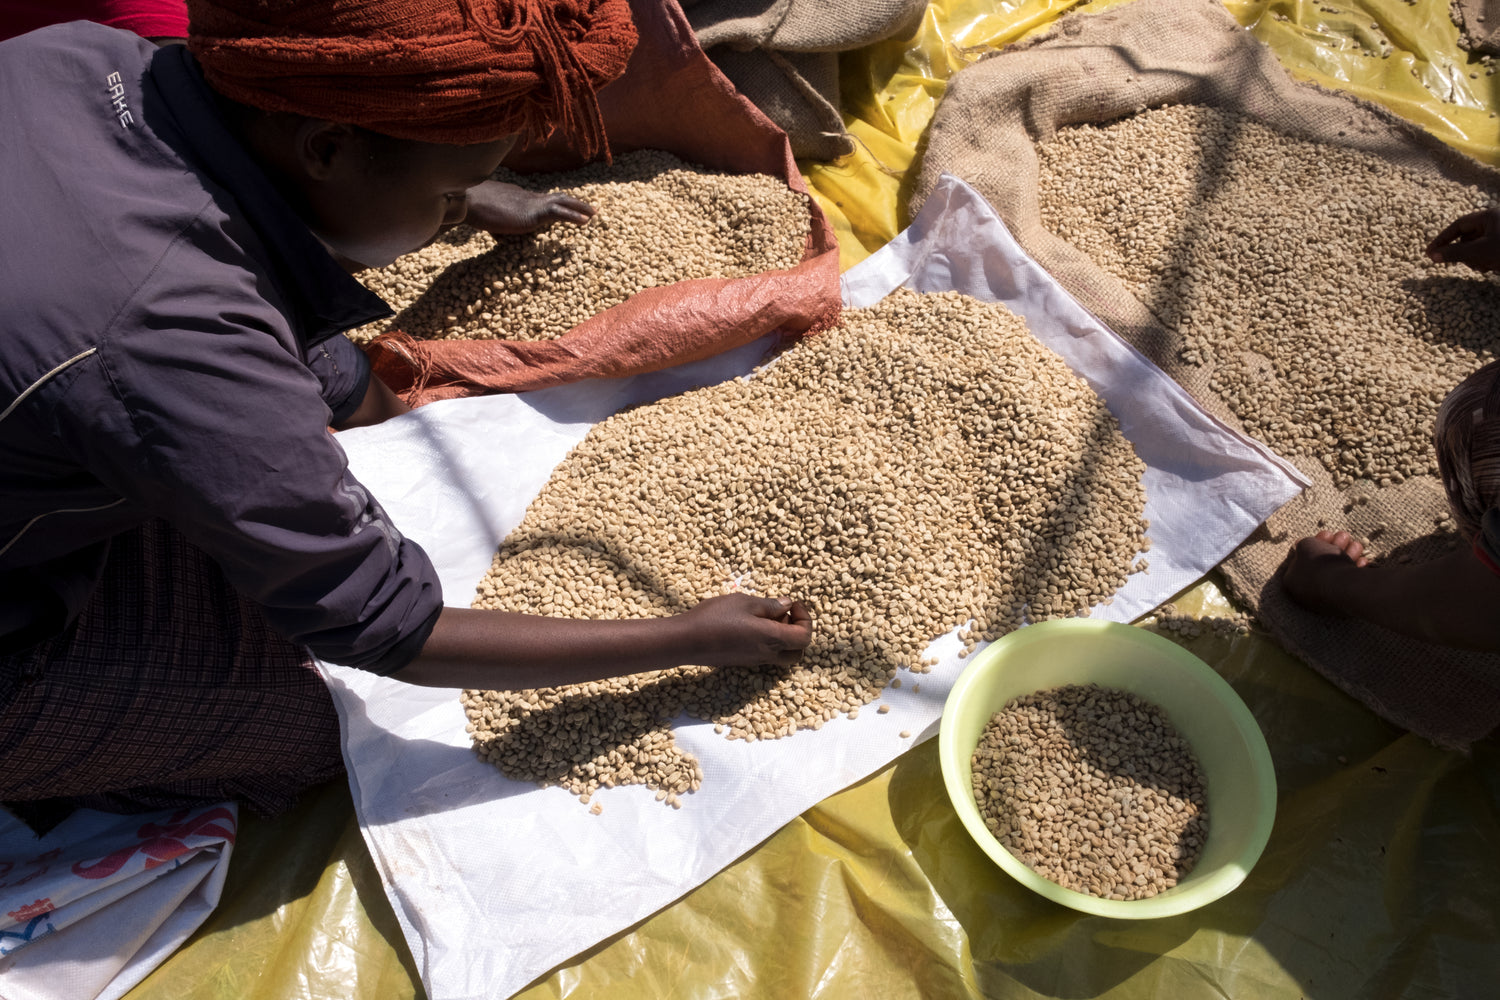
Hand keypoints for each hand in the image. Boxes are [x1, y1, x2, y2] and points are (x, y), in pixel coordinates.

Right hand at [461, 180, 594, 235]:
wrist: (469, 201)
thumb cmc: (475, 210)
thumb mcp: (490, 221)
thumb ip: (499, 227)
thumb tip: (498, 237)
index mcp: (520, 200)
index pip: (544, 201)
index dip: (558, 204)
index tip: (569, 207)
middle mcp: (529, 198)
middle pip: (557, 198)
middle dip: (575, 203)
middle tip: (591, 208)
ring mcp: (532, 203)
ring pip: (562, 202)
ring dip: (580, 207)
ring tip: (595, 213)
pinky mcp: (533, 212)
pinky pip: (558, 212)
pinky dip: (574, 215)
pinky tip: (586, 221)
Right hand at [676, 593, 812, 666]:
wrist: (686, 641)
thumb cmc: (714, 618)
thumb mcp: (744, 602)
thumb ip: (770, 605)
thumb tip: (787, 606)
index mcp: (772, 639)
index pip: (805, 637)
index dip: (805, 619)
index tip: (793, 604)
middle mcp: (766, 654)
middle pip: (797, 651)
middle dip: (797, 632)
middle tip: (784, 613)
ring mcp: (754, 660)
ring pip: (782, 654)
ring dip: (782, 636)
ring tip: (765, 617)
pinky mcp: (742, 660)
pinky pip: (765, 654)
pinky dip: (768, 641)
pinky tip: (751, 624)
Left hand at [1279, 529, 1368, 616]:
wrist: (1345, 587)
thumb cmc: (1321, 563)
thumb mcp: (1307, 545)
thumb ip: (1304, 544)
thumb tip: (1303, 545)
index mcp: (1291, 582)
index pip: (1301, 560)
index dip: (1316, 543)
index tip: (1328, 533)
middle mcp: (1306, 594)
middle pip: (1321, 565)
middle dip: (1335, 547)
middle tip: (1345, 536)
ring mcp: (1325, 601)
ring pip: (1337, 573)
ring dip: (1348, 555)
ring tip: (1357, 545)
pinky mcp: (1344, 605)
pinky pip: (1348, 584)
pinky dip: (1355, 571)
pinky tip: (1363, 562)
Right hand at [1426, 207, 1499, 271]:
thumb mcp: (1480, 251)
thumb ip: (1455, 252)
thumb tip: (1432, 256)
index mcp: (1489, 216)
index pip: (1459, 225)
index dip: (1443, 238)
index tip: (1430, 252)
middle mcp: (1494, 222)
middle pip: (1467, 238)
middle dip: (1463, 253)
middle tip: (1462, 263)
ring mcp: (1499, 234)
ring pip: (1476, 247)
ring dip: (1475, 259)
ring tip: (1484, 266)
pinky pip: (1486, 252)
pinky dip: (1484, 261)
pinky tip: (1491, 267)